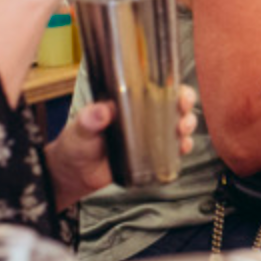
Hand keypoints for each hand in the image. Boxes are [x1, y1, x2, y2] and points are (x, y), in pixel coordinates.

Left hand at [46, 85, 197, 209]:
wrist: (74, 173)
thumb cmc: (76, 142)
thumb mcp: (80, 127)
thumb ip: (89, 118)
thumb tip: (102, 110)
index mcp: (129, 100)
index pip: (157, 87)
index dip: (174, 87)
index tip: (180, 93)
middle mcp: (143, 115)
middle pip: (174, 105)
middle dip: (185, 106)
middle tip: (183, 114)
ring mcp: (149, 136)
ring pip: (177, 126)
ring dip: (186, 127)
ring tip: (182, 132)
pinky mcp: (150, 156)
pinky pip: (172, 150)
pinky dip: (181, 148)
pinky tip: (181, 149)